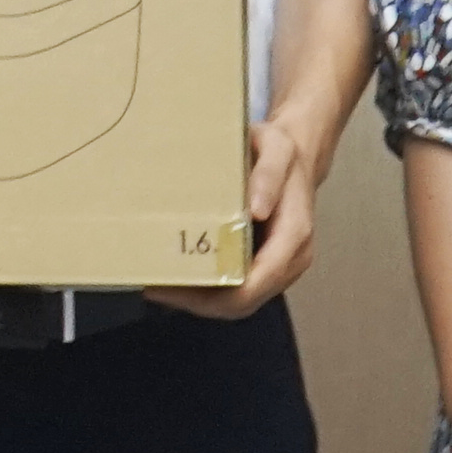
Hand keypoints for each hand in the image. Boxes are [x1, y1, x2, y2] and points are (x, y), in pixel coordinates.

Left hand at [150, 116, 321, 319]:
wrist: (296, 157)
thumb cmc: (282, 151)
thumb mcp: (277, 149)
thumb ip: (269, 175)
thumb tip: (258, 210)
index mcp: (294, 237)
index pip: (254, 285)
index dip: (213, 294)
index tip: (173, 285)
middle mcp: (290, 260)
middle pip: (242, 303)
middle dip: (198, 302)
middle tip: (155, 287)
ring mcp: (279, 267)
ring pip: (239, 301)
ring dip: (199, 300)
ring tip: (160, 283)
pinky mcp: (266, 265)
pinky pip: (238, 288)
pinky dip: (208, 288)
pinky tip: (179, 275)